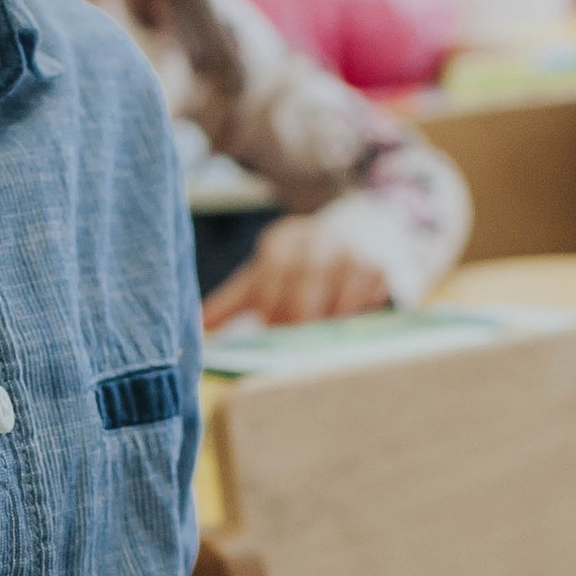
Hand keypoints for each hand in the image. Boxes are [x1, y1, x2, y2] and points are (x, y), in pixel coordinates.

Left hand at [202, 215, 393, 329]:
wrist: (364, 232)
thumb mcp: (266, 277)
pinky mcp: (378, 262)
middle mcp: (315, 237)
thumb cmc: (304, 265)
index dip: (272, 308)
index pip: (271, 275)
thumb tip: (197, 329)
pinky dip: (356, 313)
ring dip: (329, 320)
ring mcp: (350, 249)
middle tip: (298, 343)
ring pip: (336, 293)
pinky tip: (350, 321)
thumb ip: (231, 302)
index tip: (273, 331)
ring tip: (323, 338)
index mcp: (282, 240)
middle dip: (300, 317)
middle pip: (305, 283)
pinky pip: (365, 296)